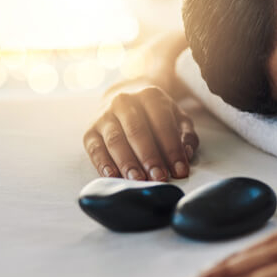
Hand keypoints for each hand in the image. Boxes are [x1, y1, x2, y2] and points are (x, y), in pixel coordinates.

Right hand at [82, 84, 198, 180]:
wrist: (124, 104)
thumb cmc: (156, 117)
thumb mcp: (177, 119)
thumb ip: (186, 135)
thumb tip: (187, 154)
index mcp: (150, 96)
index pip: (163, 124)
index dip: (172, 149)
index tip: (180, 171)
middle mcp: (124, 102)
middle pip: (137, 131)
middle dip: (150, 157)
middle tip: (159, 178)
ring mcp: (104, 116)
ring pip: (115, 140)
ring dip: (127, 163)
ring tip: (138, 181)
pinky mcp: (90, 131)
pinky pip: (95, 149)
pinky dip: (103, 164)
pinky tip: (113, 176)